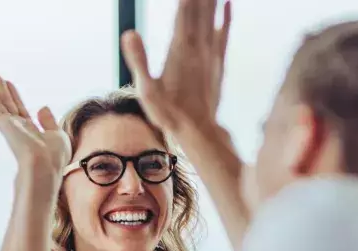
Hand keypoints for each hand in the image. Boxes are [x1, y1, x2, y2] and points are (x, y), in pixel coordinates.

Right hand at [0, 73, 70, 177]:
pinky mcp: (4, 126)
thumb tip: (42, 107)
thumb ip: (49, 121)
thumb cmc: (53, 157)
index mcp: (30, 130)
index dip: (14, 95)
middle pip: (6, 104)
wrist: (45, 166)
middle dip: (0, 90)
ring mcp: (9, 127)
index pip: (20, 109)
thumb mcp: (57, 135)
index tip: (8, 83)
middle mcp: (17, 128)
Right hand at [121, 0, 231, 137]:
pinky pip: (224, 31)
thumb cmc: (169, 113)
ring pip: (212, 16)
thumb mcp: (146, 90)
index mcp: (180, 49)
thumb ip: (139, 60)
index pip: (183, 10)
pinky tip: (228, 2)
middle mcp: (198, 46)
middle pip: (199, 8)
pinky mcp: (218, 61)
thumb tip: (129, 33)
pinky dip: (225, 15)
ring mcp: (211, 52)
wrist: (199, 130)